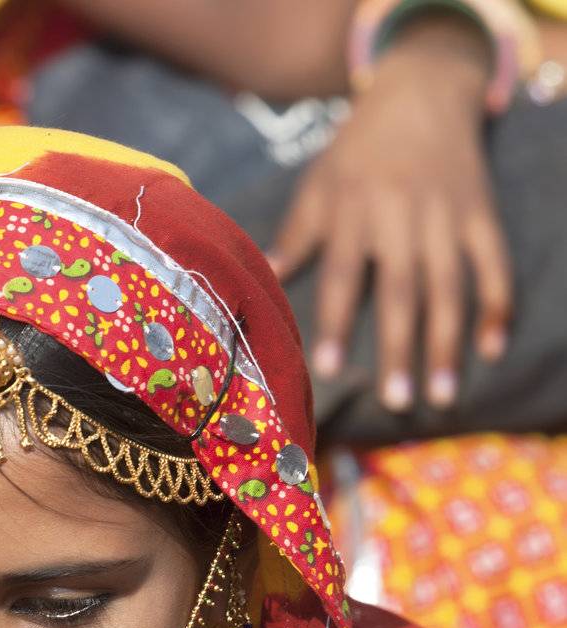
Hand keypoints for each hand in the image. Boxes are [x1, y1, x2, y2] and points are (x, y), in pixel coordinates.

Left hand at [268, 20, 510, 412]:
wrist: (422, 89)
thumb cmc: (358, 150)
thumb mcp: (319, 182)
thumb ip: (297, 232)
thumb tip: (267, 276)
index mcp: (354, 209)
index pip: (343, 274)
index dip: (336, 322)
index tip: (329, 369)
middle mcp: (401, 214)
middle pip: (401, 291)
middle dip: (399, 348)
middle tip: (396, 402)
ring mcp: (446, 216)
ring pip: (449, 287)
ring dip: (447, 343)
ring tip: (441, 396)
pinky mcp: (481, 213)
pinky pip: (492, 264)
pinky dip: (496, 305)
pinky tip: (491, 349)